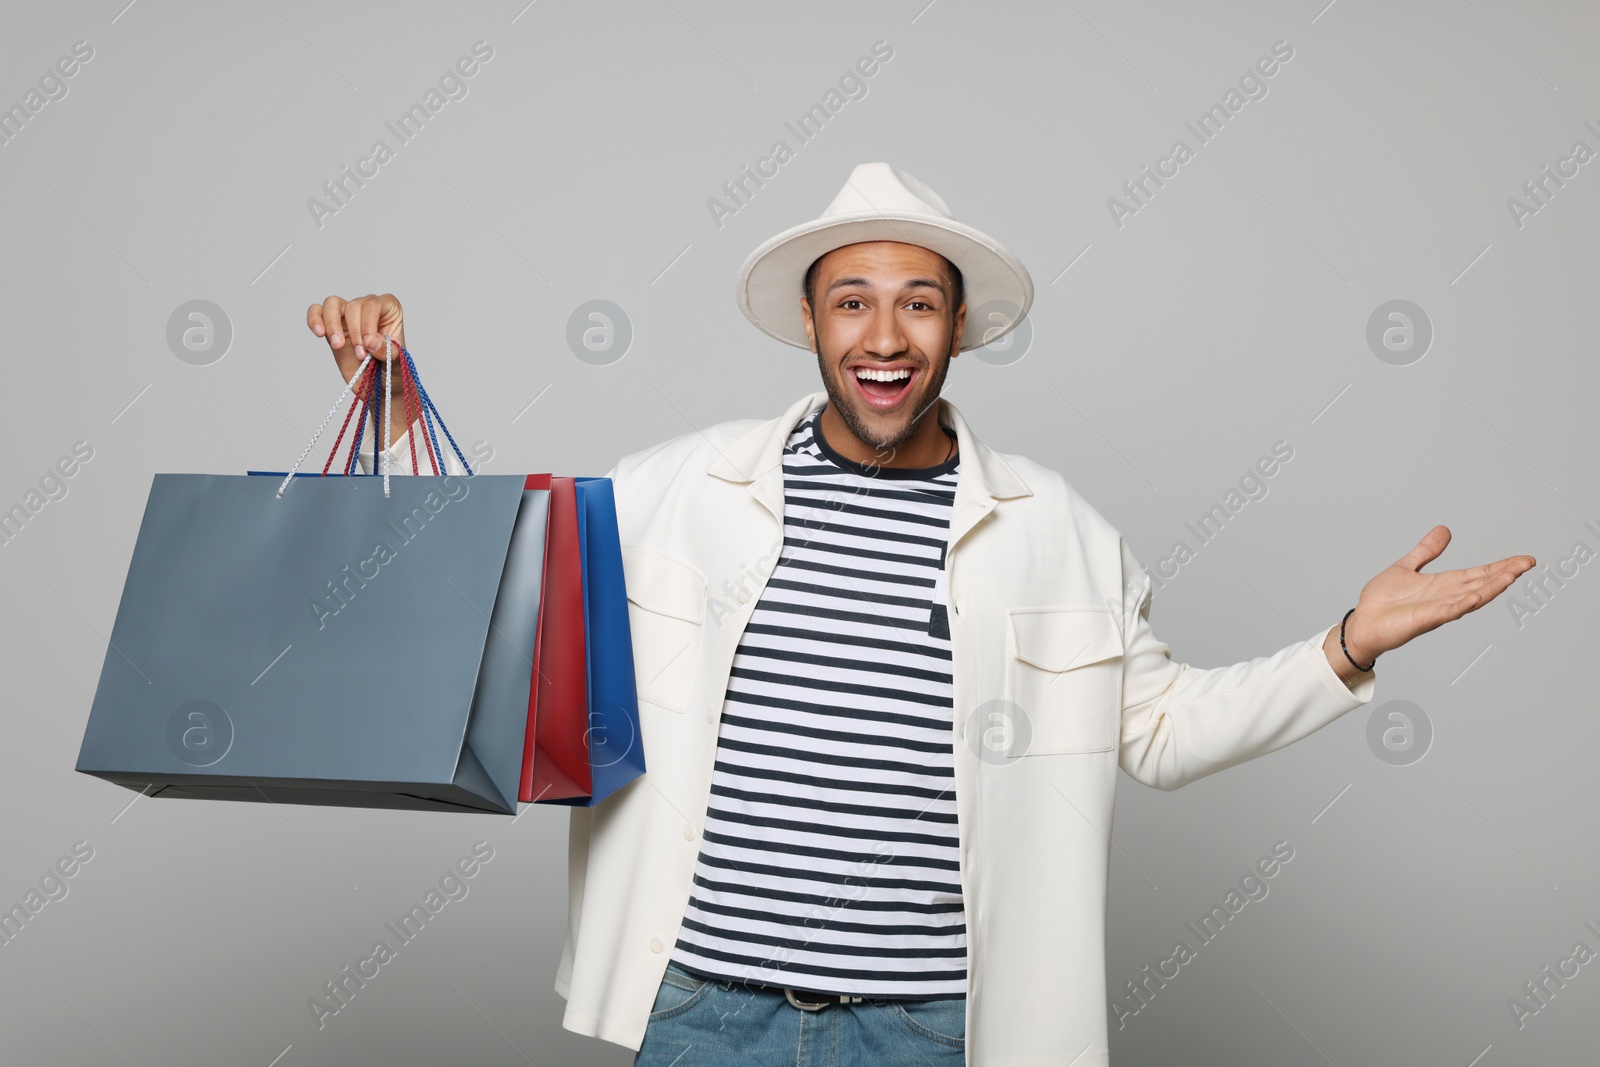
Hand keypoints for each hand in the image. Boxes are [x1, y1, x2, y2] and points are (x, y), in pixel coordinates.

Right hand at [307, 293, 409, 443]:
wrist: (379, 389)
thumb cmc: (392, 373)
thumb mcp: (397, 366)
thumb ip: (389, 352)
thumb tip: (371, 340)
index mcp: (389, 311)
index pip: (373, 304)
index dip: (368, 323)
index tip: (368, 345)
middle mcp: (368, 309)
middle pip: (354, 305)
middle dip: (355, 332)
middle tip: (361, 356)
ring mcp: (348, 317)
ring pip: (333, 304)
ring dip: (332, 324)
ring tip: (338, 345)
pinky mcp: (332, 328)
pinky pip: (317, 312)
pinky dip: (314, 319)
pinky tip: (319, 333)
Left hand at [1337, 525, 1534, 672]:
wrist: (1362, 623)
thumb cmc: (1382, 601)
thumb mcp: (1407, 567)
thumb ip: (1426, 551)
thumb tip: (1444, 530)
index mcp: (1443, 584)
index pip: (1478, 573)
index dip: (1501, 566)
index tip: (1523, 559)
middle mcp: (1445, 597)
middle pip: (1481, 584)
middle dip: (1504, 574)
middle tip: (1527, 563)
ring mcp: (1437, 609)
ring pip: (1470, 597)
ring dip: (1491, 587)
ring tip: (1512, 576)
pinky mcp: (1424, 620)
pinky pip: (1448, 611)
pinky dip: (1463, 604)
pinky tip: (1477, 596)